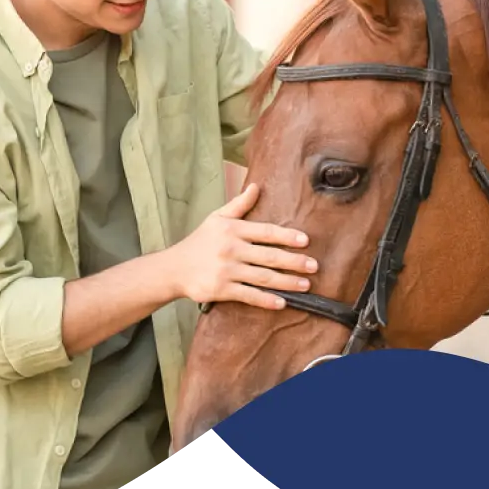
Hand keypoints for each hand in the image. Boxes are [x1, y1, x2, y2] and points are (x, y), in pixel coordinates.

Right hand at [166, 183, 316, 309]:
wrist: (174, 268)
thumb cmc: (199, 242)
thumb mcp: (216, 218)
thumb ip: (239, 205)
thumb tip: (256, 186)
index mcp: (232, 229)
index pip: (265, 232)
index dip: (286, 236)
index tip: (305, 241)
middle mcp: (231, 249)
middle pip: (269, 256)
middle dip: (294, 262)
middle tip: (314, 266)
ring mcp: (226, 270)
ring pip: (263, 277)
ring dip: (287, 282)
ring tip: (305, 285)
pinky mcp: (221, 289)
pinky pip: (249, 295)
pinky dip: (266, 300)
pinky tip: (282, 302)